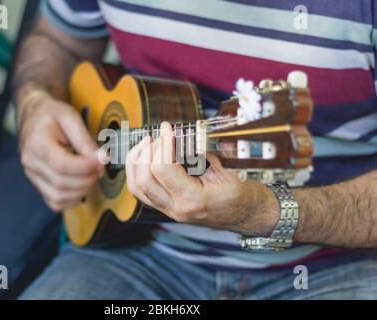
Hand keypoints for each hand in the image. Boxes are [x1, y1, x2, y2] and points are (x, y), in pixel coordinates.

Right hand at [18, 93, 103, 211]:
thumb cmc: (52, 114)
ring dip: (82, 191)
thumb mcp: (70, 117)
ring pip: (58, 197)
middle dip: (87, 179)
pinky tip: (82, 186)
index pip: (62, 165)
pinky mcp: (37, 183)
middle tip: (100, 167)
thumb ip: (85, 140)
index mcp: (37, 143)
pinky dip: (71, 200)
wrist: (33, 115)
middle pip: (62, 183)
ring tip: (92, 175)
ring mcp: (32, 175)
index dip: (86, 167)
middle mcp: (30, 162)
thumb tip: (100, 159)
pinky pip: (54, 202)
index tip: (101, 160)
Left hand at [125, 122, 278, 235]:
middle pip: (144, 179)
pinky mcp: (164, 206)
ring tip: (148, 143)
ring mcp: (168, 210)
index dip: (162, 144)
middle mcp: (176, 208)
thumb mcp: (223, 169)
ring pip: (136, 186)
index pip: (163, 169)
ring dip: (137, 160)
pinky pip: (139, 190)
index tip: (167, 128)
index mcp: (193, 199)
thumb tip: (177, 136)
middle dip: (147, 151)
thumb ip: (198, 153)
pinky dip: (136, 170)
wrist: (243, 213)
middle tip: (159, 136)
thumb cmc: (237, 193)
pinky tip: (143, 156)